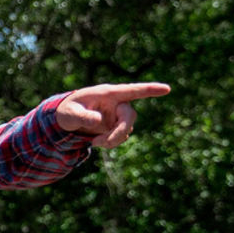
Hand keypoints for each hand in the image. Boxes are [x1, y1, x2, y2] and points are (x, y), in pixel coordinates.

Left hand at [56, 82, 171, 148]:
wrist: (67, 120)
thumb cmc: (67, 111)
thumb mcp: (69, 114)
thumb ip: (83, 117)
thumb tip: (99, 121)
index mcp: (108, 94)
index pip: (132, 91)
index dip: (150, 90)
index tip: (167, 89)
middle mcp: (117, 103)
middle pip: (129, 117)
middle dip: (119, 132)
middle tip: (103, 143)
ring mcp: (118, 115)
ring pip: (126, 129)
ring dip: (113, 139)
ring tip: (94, 142)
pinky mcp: (117, 126)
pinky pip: (121, 136)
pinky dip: (111, 142)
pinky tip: (98, 141)